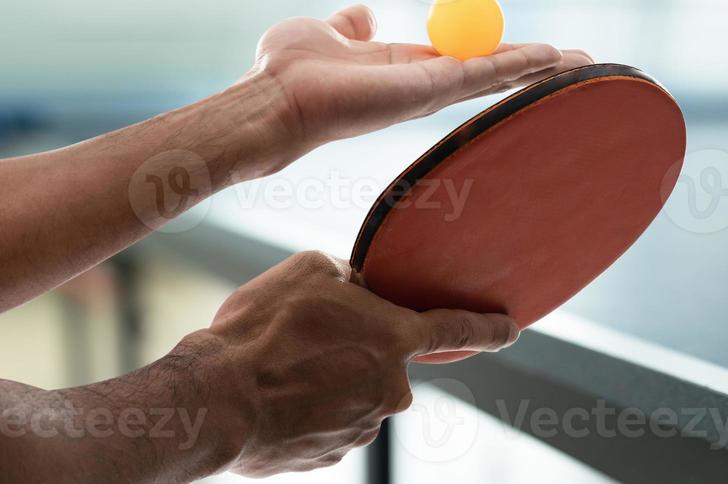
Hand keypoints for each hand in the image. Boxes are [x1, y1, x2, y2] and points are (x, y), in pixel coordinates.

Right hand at [192, 251, 516, 476]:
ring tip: (276, 370)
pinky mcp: (330, 457)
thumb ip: (346, 276)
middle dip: (352, 349)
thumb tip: (353, 290)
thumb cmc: (260, 330)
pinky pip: (326, 424)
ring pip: (350, 393)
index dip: (488, 326)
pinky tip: (272, 399)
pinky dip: (305, 411)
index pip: (456, 329)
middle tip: (302, 340)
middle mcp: (389, 390)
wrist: (215, 401)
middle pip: (380, 361)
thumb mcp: (306, 271)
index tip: (512, 327)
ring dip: (323, 381)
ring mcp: (361, 429)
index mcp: (394, 339)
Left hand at [248, 4, 592, 166]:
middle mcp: (423, 84)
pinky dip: (522, 62)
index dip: (499, 53)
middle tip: (580, 62)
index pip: (463, 60)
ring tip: (585, 62)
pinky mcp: (429, 90)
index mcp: (402, 68)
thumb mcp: (324, 32)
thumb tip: (361, 15)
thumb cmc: (286, 71)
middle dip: (536, 67)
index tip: (531, 50)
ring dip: (543, 66)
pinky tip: (554, 59)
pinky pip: (486, 72)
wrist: (273, 99)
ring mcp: (429, 90)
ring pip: (499, 74)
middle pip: (491, 72)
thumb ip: (349, 26)